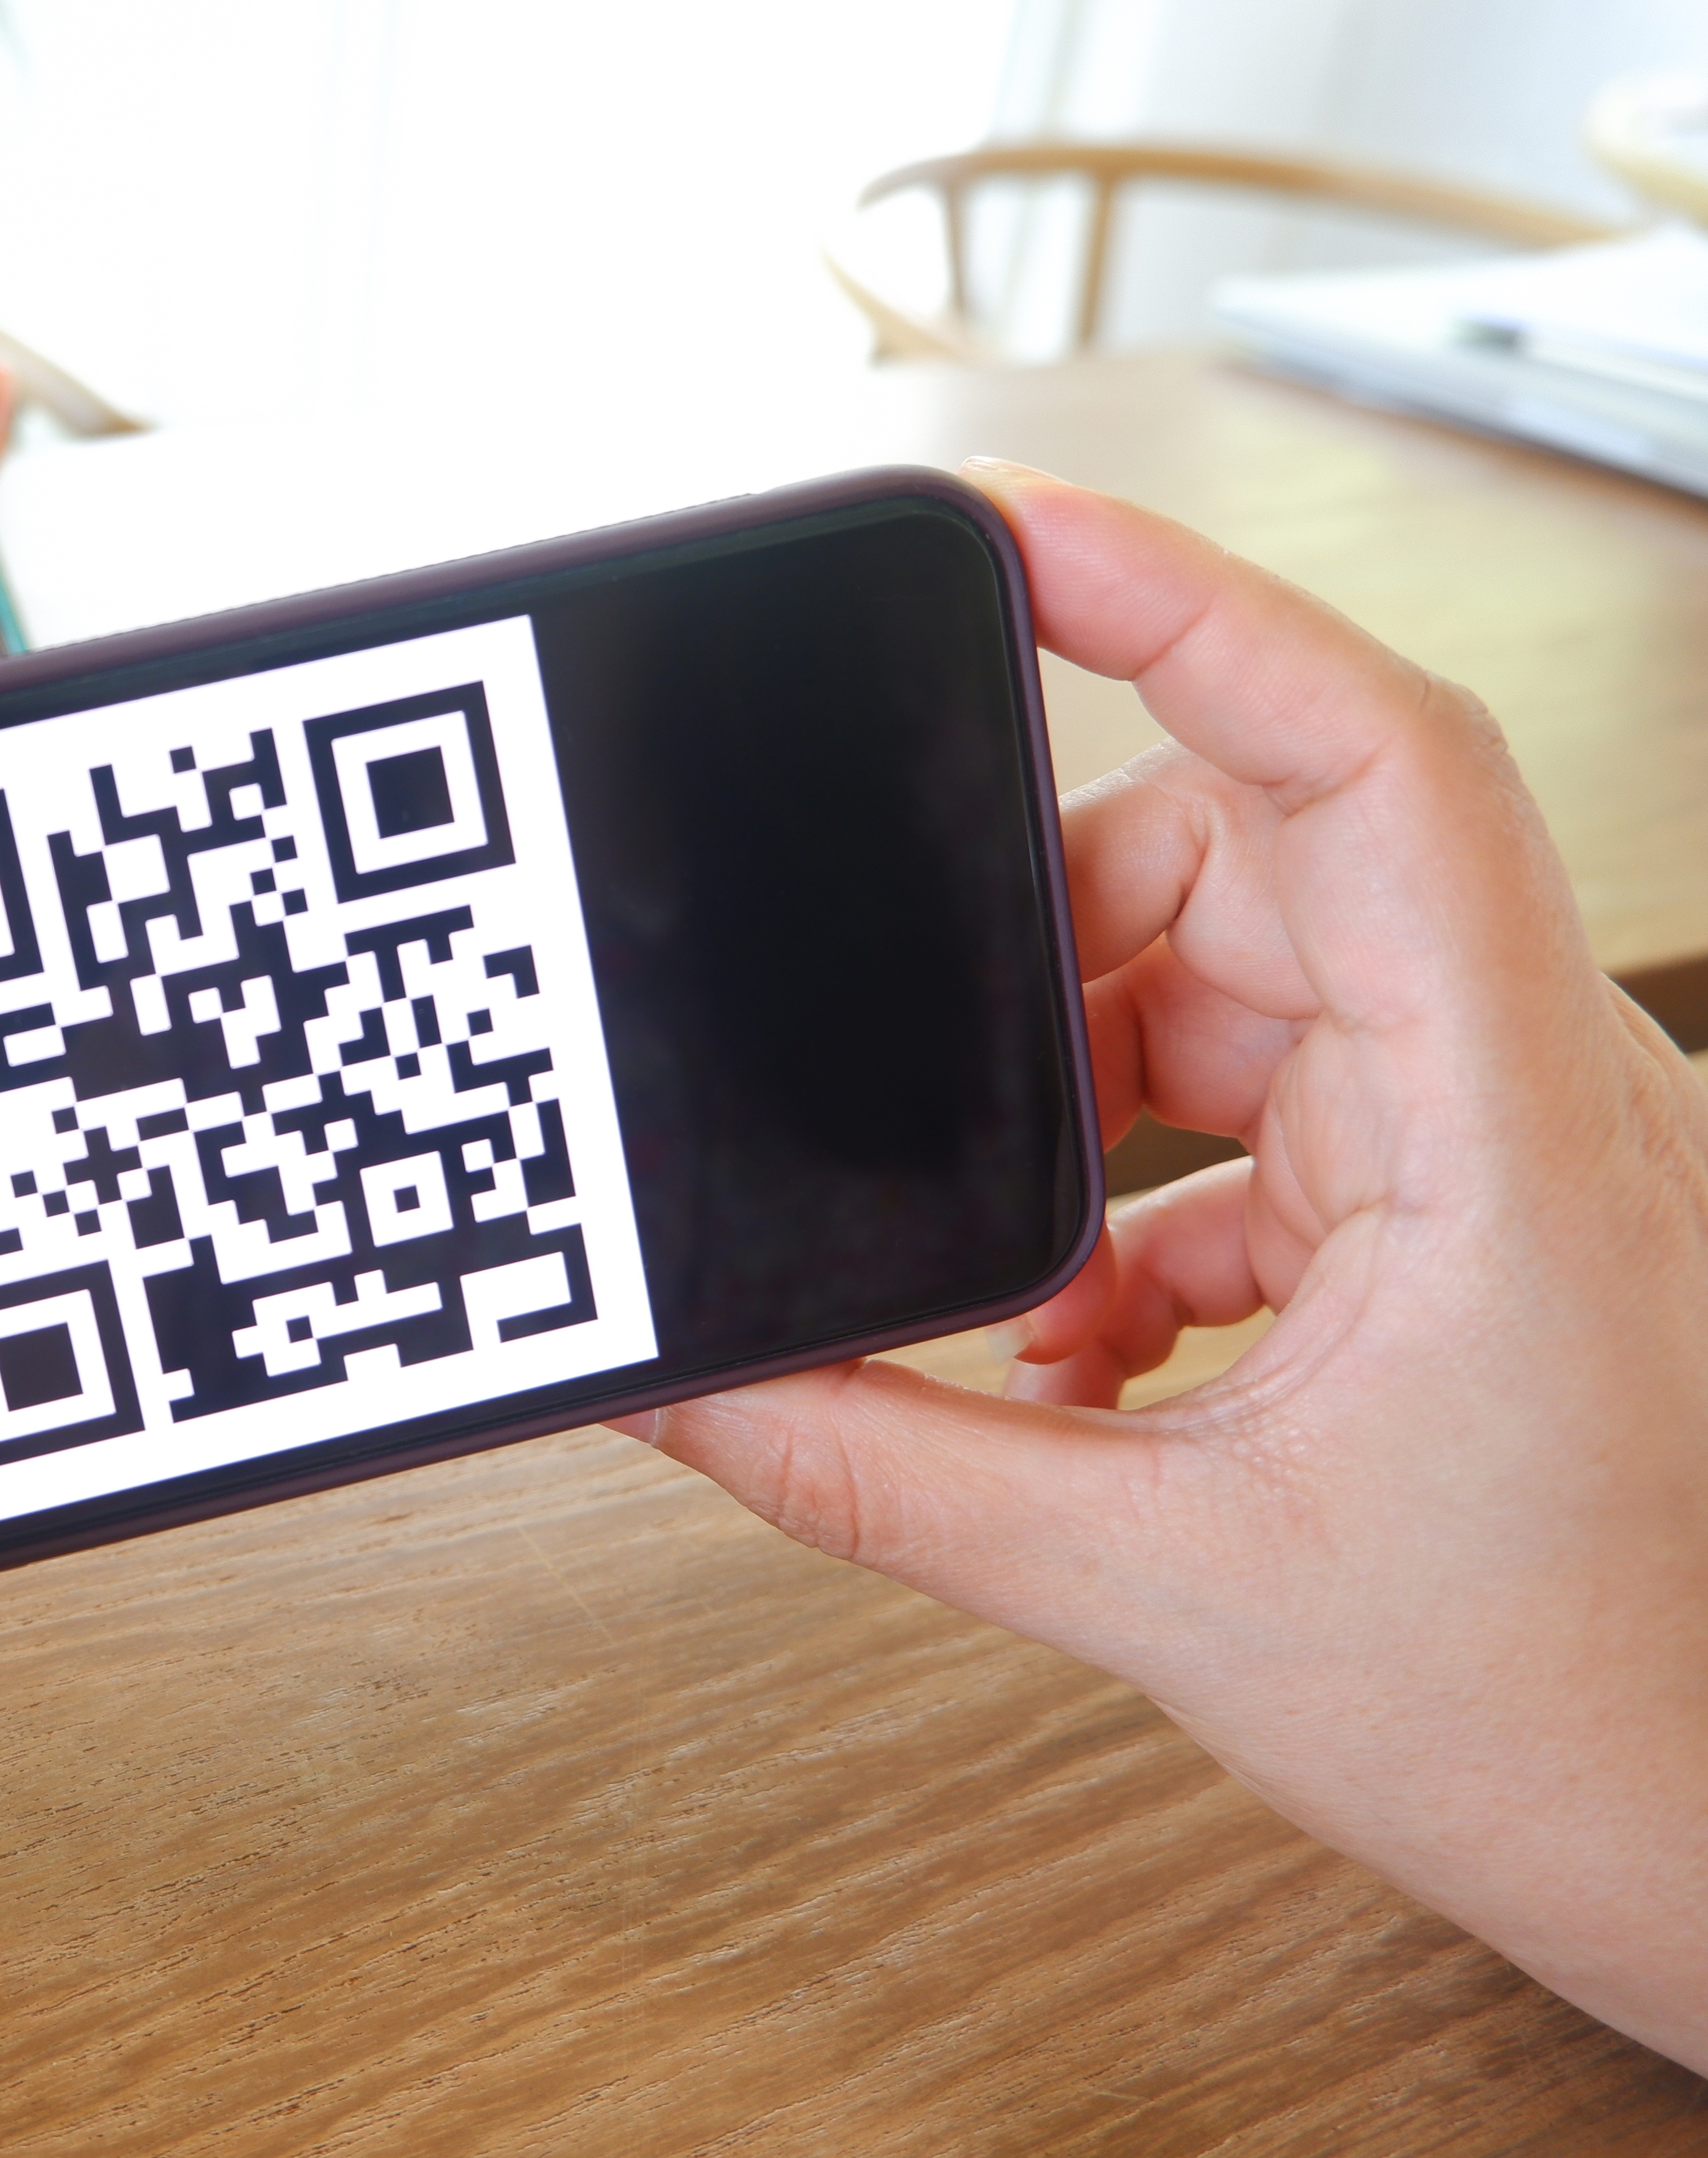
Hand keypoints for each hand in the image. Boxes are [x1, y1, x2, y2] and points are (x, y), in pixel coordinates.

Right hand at [631, 464, 1707, 2067]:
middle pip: (1270, 851)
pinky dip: (1155, 1195)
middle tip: (924, 1042)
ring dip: (1105, 1087)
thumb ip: (886, 1474)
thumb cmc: (1589, 1734)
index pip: (1366, 758)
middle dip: (1061, 931)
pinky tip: (1087, 1336)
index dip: (1187, 602)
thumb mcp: (1177, 1595)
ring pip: (1267, 981)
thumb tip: (681, 1388)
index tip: (1006, 535)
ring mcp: (1518, 1149)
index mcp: (1514, 1138)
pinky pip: (1288, 1109)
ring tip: (1013, 1260)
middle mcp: (1538, 1096)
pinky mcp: (1486, 1218)